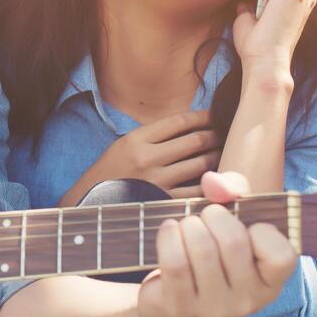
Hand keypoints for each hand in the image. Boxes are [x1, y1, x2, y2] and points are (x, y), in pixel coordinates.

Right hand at [59, 110, 219, 205]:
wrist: (89, 202)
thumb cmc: (110, 172)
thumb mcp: (124, 146)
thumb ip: (152, 136)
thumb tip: (189, 127)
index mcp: (136, 139)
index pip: (179, 121)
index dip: (202, 116)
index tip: (214, 115)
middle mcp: (147, 157)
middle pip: (194, 140)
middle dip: (215, 135)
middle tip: (226, 134)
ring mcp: (156, 181)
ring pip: (200, 164)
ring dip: (217, 157)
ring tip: (224, 153)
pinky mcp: (163, 201)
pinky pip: (196, 191)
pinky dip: (211, 184)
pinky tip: (218, 179)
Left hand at [136, 171, 296, 316]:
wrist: (170, 305)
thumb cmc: (210, 254)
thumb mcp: (231, 220)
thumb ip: (234, 190)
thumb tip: (214, 182)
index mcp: (271, 282)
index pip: (283, 255)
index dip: (262, 231)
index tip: (245, 226)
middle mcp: (249, 300)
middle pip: (234, 242)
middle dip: (213, 216)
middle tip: (204, 217)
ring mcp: (215, 309)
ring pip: (202, 249)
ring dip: (188, 226)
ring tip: (185, 226)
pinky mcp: (182, 308)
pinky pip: (175, 263)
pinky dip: (168, 237)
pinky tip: (168, 231)